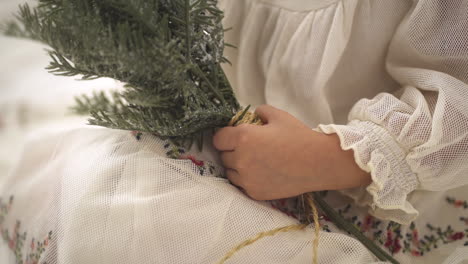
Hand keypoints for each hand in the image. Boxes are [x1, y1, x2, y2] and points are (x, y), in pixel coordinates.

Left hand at [213, 105, 370, 200]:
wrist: (318, 163)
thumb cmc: (299, 137)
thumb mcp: (279, 116)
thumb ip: (260, 112)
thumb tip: (253, 115)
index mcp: (243, 137)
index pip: (218, 139)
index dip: (225, 136)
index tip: (234, 136)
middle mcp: (240, 159)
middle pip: (223, 156)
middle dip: (232, 150)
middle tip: (250, 148)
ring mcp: (247, 179)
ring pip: (230, 172)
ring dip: (238, 166)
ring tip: (257, 161)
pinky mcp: (255, 193)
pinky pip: (242, 185)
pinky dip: (248, 179)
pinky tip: (263, 173)